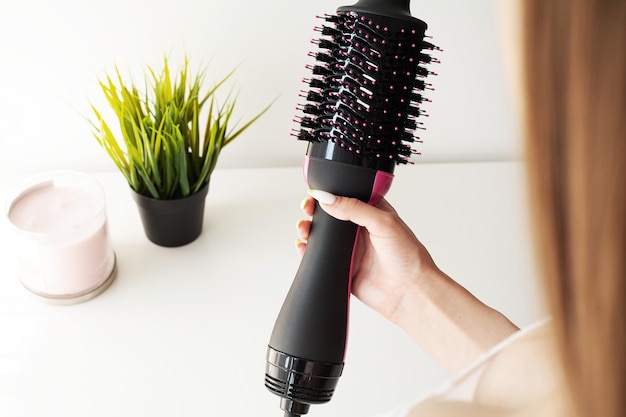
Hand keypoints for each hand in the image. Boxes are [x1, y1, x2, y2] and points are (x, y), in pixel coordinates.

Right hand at [296, 190, 518, 372]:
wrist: (410, 292)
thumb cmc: (408, 256)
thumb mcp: (383, 222)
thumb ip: (354, 208)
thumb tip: (327, 198)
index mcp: (372, 212)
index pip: (346, 196)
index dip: (330, 193)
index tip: (316, 194)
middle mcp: (360, 229)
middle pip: (330, 215)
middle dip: (315, 211)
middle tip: (307, 211)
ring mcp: (350, 249)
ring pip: (322, 236)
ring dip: (309, 230)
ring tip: (304, 229)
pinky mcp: (343, 267)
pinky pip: (321, 258)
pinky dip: (308, 252)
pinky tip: (304, 248)